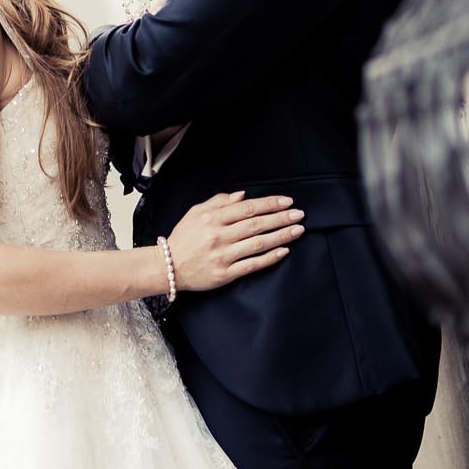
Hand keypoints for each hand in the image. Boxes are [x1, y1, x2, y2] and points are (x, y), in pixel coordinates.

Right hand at [164, 191, 302, 292]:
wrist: (168, 266)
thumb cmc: (183, 238)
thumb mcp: (195, 213)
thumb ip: (218, 201)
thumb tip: (243, 195)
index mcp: (211, 218)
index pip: (247, 208)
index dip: (270, 204)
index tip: (287, 202)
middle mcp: (218, 236)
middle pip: (256, 224)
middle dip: (281, 218)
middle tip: (300, 214)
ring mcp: (223, 256)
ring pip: (258, 243)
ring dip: (281, 236)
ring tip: (298, 230)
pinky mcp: (225, 273)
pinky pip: (252, 264)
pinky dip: (270, 257)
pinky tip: (284, 251)